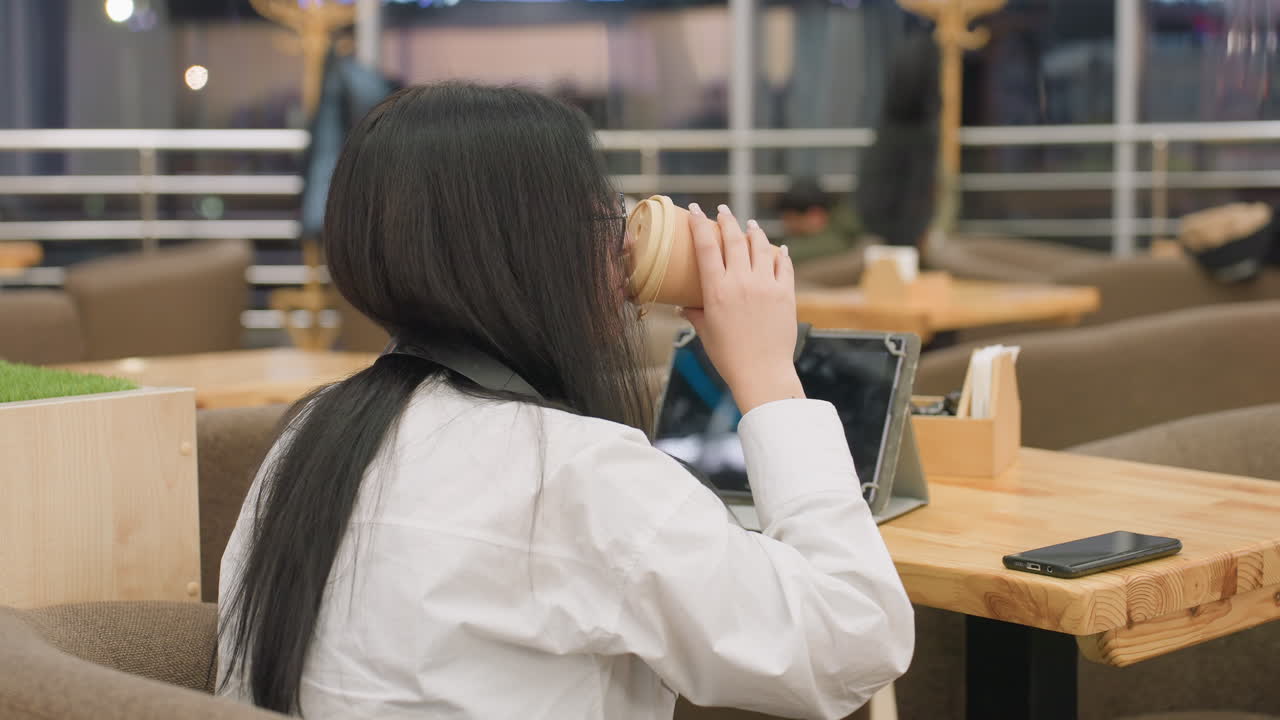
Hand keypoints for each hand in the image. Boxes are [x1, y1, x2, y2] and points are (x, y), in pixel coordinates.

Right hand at [681, 204, 804, 413]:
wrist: (762, 373)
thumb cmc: (729, 357)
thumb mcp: (705, 332)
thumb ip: (694, 314)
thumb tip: (682, 306)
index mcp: (717, 290)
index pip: (706, 246)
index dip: (699, 224)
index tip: (695, 210)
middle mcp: (741, 281)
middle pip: (734, 239)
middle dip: (727, 220)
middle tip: (722, 211)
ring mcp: (766, 285)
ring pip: (760, 246)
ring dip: (753, 231)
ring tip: (749, 224)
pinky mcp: (785, 294)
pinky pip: (783, 265)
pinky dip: (779, 254)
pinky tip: (777, 249)